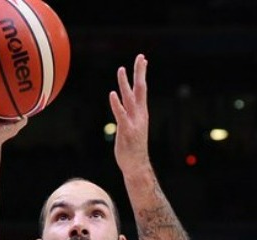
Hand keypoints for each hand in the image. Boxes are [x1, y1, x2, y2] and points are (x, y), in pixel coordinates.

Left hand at [108, 54, 149, 172]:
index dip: (142, 74)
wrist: (136, 165)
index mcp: (142, 113)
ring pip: (129, 99)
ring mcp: (134, 122)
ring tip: (121, 69)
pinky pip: (120, 115)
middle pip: (140, 89)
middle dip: (140, 73)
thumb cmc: (133, 148)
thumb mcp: (132, 127)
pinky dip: (116, 104)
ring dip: (125, 84)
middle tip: (141, 57)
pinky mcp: (126, 131)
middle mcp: (140, 115)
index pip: (142, 89)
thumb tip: (125, 107)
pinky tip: (112, 94)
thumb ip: (129, 116)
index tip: (143, 59)